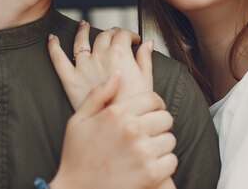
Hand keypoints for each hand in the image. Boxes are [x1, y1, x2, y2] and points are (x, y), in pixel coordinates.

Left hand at [48, 22, 153, 109]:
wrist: (118, 125)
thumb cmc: (135, 105)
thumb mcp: (146, 80)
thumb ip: (145, 59)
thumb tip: (148, 43)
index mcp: (120, 54)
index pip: (123, 34)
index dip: (130, 35)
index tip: (134, 41)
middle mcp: (100, 55)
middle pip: (105, 35)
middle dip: (111, 32)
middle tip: (115, 35)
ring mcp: (83, 66)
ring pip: (82, 41)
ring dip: (83, 30)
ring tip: (83, 25)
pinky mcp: (70, 79)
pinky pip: (58, 59)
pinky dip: (53, 46)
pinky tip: (52, 38)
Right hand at [51, 73, 177, 188]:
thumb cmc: (76, 157)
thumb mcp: (78, 121)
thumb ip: (98, 94)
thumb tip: (118, 73)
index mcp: (116, 113)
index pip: (153, 99)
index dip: (155, 105)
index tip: (151, 113)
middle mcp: (132, 129)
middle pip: (165, 118)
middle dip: (158, 125)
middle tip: (148, 135)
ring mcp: (143, 152)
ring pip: (170, 139)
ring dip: (161, 145)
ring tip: (147, 151)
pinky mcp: (151, 174)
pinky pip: (172, 160)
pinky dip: (164, 164)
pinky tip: (150, 166)